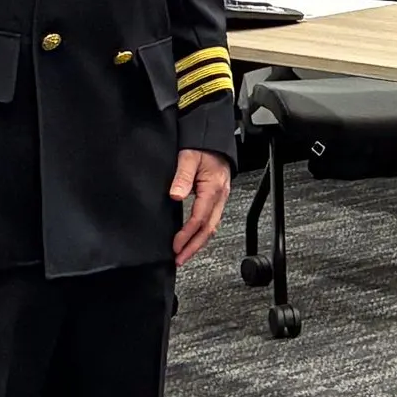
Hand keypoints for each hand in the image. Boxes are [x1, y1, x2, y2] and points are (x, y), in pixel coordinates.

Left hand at [170, 149, 231, 265]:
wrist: (213, 137)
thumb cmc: (202, 145)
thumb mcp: (188, 158)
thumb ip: (182, 177)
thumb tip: (175, 195)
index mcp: (212, 189)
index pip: (199, 218)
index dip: (187, 234)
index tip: (176, 245)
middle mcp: (219, 196)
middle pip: (208, 228)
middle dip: (194, 246)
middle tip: (180, 259)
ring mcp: (220, 197)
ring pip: (211, 226)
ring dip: (198, 242)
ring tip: (185, 253)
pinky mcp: (218, 197)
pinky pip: (212, 219)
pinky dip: (203, 232)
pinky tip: (194, 237)